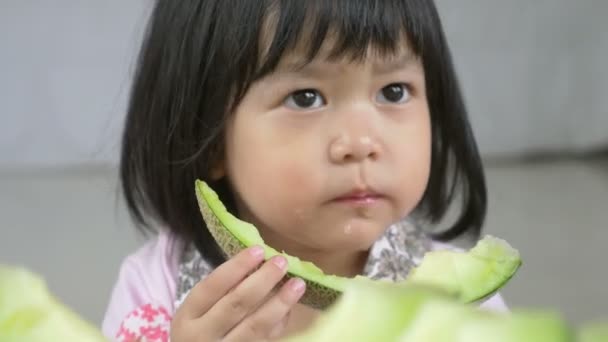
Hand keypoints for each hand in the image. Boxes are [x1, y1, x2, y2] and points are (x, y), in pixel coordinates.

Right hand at [170, 246, 305, 340]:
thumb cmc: (199, 330)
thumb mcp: (197, 312)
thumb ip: (219, 291)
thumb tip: (255, 261)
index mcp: (188, 316)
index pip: (212, 286)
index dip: (236, 267)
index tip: (258, 250)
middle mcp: (202, 335)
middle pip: (236, 304)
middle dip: (262, 280)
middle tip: (281, 262)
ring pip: (255, 325)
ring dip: (279, 302)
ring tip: (298, 284)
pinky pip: (264, 339)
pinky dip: (279, 323)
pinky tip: (290, 308)